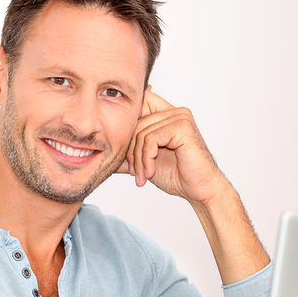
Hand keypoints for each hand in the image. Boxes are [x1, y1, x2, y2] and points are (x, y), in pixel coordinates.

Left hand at [118, 88, 270, 284]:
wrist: (200, 190)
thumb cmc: (177, 176)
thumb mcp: (144, 162)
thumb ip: (126, 153)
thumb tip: (97, 153)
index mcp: (166, 114)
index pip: (137, 106)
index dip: (125, 125)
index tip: (122, 151)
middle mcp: (174, 111)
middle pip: (134, 122)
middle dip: (129, 150)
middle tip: (133, 172)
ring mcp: (179, 117)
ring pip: (140, 132)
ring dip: (137, 159)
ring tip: (142, 176)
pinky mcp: (182, 127)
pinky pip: (151, 139)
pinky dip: (146, 158)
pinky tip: (150, 173)